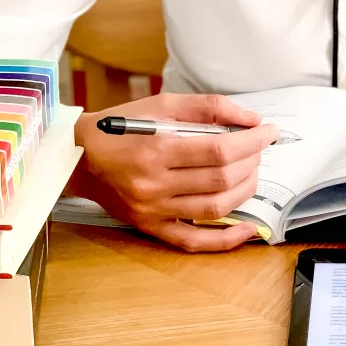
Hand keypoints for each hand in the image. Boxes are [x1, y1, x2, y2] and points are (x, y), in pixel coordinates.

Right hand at [70, 94, 278, 252]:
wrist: (77, 158)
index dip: (252, 142)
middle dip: (251, 162)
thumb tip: (251, 119)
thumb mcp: (161, 104)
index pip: (220, 150)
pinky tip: (248, 229)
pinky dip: (226, 239)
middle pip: (222, 179)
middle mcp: (154, 183)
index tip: (268, 133)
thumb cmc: (120, 127)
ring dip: (245, 190)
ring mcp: (153, 210)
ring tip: (252, 172)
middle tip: (257, 149)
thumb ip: (209, 108)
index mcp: (156, 148)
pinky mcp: (151, 227)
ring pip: (215, 208)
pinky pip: (194, 241)